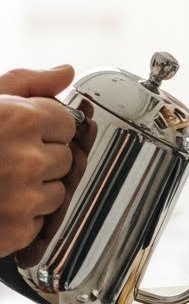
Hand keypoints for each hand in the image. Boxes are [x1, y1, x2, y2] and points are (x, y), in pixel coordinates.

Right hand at [0, 65, 78, 253]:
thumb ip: (27, 83)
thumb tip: (65, 72)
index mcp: (21, 121)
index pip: (66, 123)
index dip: (45, 126)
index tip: (25, 131)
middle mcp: (27, 161)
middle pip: (65, 159)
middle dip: (42, 157)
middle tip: (6, 157)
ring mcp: (24, 199)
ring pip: (58, 193)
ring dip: (36, 189)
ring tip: (0, 181)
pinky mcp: (18, 231)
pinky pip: (39, 222)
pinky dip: (22, 217)